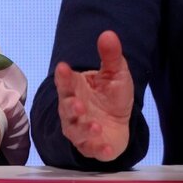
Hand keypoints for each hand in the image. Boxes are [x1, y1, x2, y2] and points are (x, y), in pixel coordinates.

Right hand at [54, 30, 133, 161]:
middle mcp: (73, 110)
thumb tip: (108, 33)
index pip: (65, 82)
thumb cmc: (111, 96)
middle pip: (66, 108)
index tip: (63, 67)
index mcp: (76, 89)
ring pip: (76, 131)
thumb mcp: (116, 74)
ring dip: (84, 129)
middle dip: (70, 106)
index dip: (63, 76)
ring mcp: (80, 129)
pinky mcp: (91, 146)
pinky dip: (98, 149)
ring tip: (95, 126)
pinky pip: (91, 149)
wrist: (119, 124)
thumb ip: (110, 56)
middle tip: (77, 103)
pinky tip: (106, 147)